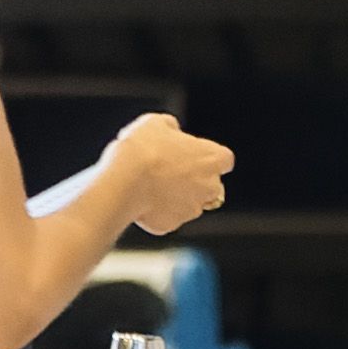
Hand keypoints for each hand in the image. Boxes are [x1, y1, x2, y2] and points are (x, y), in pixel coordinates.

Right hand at [110, 114, 232, 235]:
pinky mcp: (171, 225)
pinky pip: (167, 217)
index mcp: (213, 159)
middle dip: (195, 181)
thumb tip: (171, 130)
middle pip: (210, 185)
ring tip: (150, 185)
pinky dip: (157, 211)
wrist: (124, 181)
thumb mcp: (155, 123)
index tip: (189, 154)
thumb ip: (171, 127)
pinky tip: (141, 199)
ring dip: (176, 197)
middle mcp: (210, 187)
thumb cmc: (142, 149)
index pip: (223, 159)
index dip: (206, 156)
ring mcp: (192, 209)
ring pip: (189, 204)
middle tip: (168, 171)